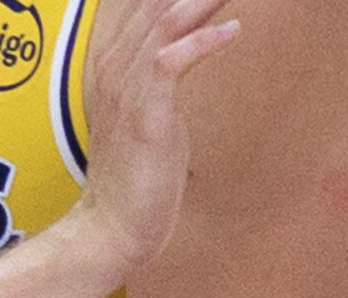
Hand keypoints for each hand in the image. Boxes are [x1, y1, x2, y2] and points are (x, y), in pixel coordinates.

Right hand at [71, 0, 241, 271]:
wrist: (114, 225)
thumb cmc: (139, 177)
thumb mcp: (151, 116)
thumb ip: (162, 81)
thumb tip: (187, 59)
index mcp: (112, 64)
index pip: (140, 6)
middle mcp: (112, 66)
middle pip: (151, 4)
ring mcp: (125, 87)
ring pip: (162, 23)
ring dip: (200, 1)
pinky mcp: (145, 112)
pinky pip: (170, 61)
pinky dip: (203, 42)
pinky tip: (235, 30)